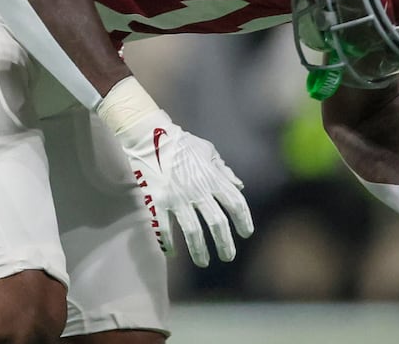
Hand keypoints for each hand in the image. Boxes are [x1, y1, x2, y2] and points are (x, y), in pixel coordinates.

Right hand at [97, 78, 253, 266]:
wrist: (152, 136)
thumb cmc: (182, 143)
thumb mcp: (208, 151)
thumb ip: (224, 170)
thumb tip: (239, 186)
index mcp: (212, 177)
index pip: (235, 203)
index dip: (244, 220)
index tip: (246, 233)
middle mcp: (198, 190)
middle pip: (217, 223)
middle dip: (225, 243)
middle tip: (228, 257)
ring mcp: (177, 197)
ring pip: (193, 231)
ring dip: (200, 250)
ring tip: (204, 262)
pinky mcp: (157, 201)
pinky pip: (164, 227)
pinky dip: (168, 242)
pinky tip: (173, 253)